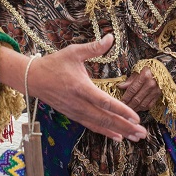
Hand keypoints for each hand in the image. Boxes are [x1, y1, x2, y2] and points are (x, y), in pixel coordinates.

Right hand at [24, 35, 146, 141]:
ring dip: (119, 132)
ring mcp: (76, 111)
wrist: (32, 79)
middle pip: (105, 118)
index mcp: (81, 87)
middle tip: (142, 134)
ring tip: (136, 138)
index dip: (121, 110)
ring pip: (100, 125)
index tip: (136, 118)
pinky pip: (92, 126)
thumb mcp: (74, 52)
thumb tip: (111, 37)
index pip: (104, 102)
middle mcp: (79, 103)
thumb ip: (94, 47)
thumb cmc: (54, 64)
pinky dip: (105, 132)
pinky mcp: (73, 115)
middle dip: (125, 127)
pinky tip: (118, 137)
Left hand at [117, 68, 161, 112]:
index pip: (132, 90)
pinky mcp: (159, 95)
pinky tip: (138, 108)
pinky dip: (143, 108)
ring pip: (143, 104)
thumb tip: (120, 86)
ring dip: (135, 109)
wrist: (163, 69)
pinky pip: (149, 105)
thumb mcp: (138, 70)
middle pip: (137, 99)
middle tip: (123, 108)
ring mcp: (155, 91)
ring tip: (129, 110)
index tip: (120, 102)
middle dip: (128, 105)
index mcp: (144, 76)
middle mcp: (151, 84)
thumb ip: (130, 80)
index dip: (125, 97)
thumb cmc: (149, 69)